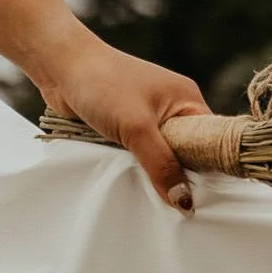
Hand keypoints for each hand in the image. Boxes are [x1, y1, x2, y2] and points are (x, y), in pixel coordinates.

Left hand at [36, 32, 207, 213]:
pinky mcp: (125, 126)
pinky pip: (139, 154)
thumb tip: (184, 202)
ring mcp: (147, 117)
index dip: (210, 168)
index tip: (207, 198)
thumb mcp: (137, 127)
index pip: (211, 140)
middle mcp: (172, 108)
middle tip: (179, 207)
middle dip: (179, 175)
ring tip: (155, 198)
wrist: (60, 65)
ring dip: (153, 172)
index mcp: (187, 99)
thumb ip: (161, 164)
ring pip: (159, 156)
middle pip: (186, 152)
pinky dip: (135, 166)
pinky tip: (134, 182)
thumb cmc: (103, 84)